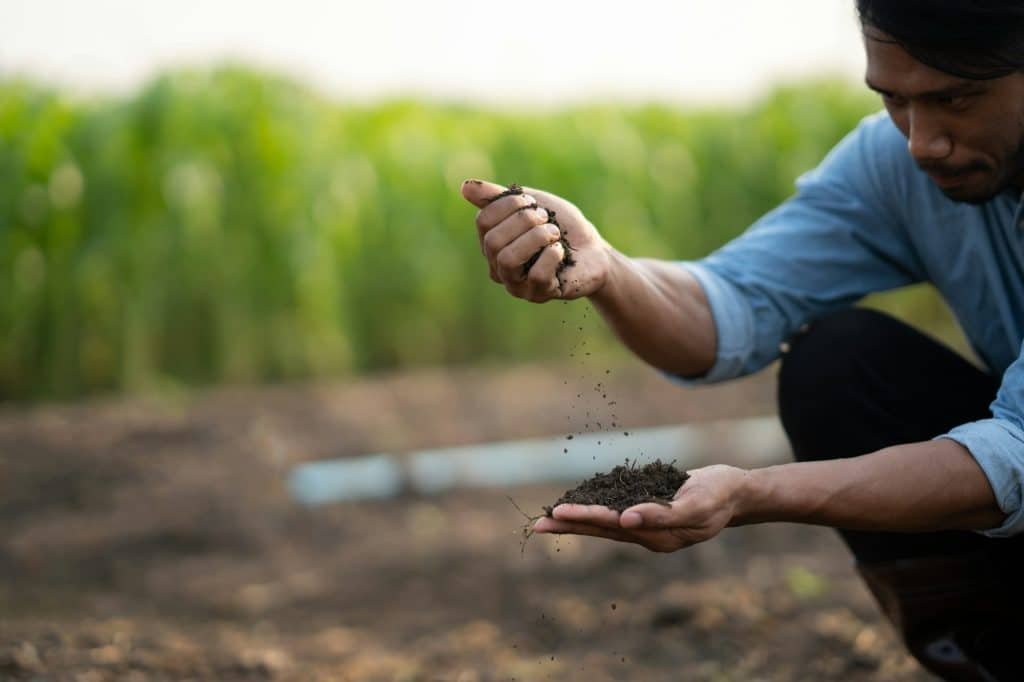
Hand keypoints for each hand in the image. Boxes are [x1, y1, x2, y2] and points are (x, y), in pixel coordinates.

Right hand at [460, 179, 611, 301]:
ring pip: (508, 260)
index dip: (508, 205)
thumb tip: (464, 187)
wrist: (593, 249)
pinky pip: (536, 275)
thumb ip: (497, 197)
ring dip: (536, 238)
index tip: (531, 202)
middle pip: (493, 241)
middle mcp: (498, 268)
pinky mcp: (540, 294)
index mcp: (492, 244)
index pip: (483, 222)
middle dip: (524, 221)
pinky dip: (552, 255)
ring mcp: (517, 285)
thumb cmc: (559, 226)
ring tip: (554, 233)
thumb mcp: (530, 204)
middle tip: (546, 217)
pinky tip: (561, 250)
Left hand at [533, 465, 746, 552]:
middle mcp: (647, 534)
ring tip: (549, 517)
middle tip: (537, 524)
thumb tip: (626, 520)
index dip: (584, 518)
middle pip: (601, 529)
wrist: (736, 492)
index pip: (611, 526)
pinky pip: (615, 511)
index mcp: (657, 536)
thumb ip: (662, 515)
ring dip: (577, 519)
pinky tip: (578, 504)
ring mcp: (647, 525)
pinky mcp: (648, 510)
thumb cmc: (719, 497)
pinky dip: (595, 507)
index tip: (559, 513)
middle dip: (569, 525)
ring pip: (604, 523)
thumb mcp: (696, 506)